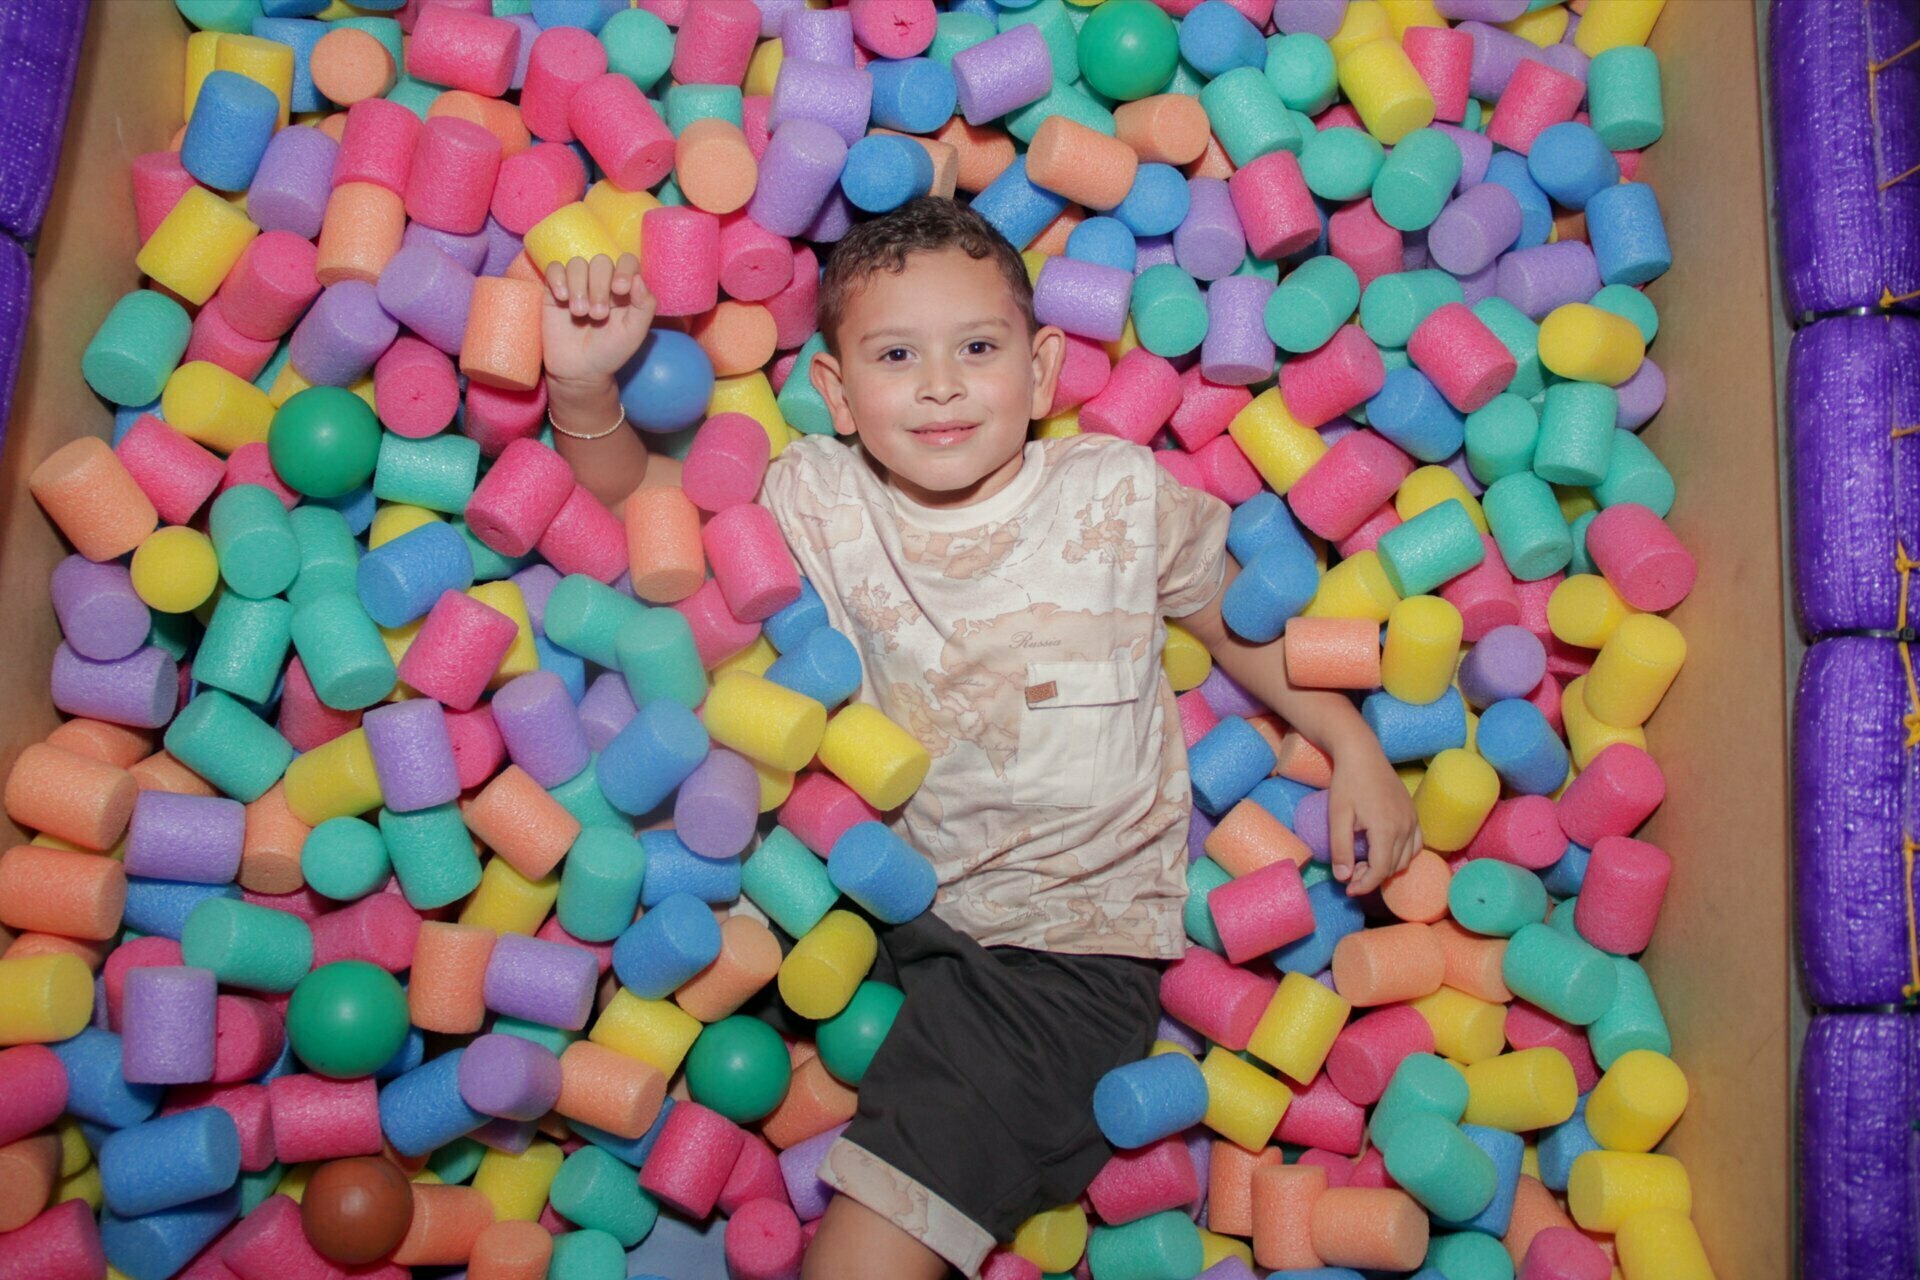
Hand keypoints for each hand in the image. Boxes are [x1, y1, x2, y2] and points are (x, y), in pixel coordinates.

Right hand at [540, 252, 655, 389]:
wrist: (579, 371)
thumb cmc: (610, 352)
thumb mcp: (634, 333)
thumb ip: (644, 306)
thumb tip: (638, 278)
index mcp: (623, 289)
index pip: (627, 261)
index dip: (624, 269)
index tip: (619, 289)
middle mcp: (601, 282)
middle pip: (601, 262)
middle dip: (599, 286)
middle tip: (598, 314)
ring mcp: (577, 284)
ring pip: (577, 263)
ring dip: (579, 286)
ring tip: (580, 313)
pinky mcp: (554, 290)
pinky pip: (554, 268)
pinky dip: (558, 278)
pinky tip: (562, 298)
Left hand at [1327, 745, 1421, 896]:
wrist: (1362, 753)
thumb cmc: (1347, 782)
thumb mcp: (1338, 816)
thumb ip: (1341, 848)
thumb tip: (1343, 878)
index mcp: (1387, 829)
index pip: (1381, 870)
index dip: (1365, 885)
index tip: (1348, 889)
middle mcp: (1406, 826)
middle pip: (1395, 867)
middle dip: (1373, 877)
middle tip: (1351, 876)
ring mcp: (1413, 819)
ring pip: (1407, 858)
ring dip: (1387, 867)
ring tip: (1363, 864)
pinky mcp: (1413, 812)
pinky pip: (1415, 843)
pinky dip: (1402, 855)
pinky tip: (1382, 851)